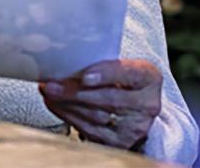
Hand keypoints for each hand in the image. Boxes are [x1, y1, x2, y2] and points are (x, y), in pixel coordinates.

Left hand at [39, 59, 160, 150]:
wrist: (136, 107)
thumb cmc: (124, 80)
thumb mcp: (124, 66)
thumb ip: (105, 63)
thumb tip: (66, 58)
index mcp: (150, 79)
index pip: (131, 74)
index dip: (107, 74)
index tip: (85, 75)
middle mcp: (147, 105)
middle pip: (109, 99)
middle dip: (76, 91)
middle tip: (52, 84)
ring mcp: (134, 127)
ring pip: (96, 116)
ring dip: (67, 104)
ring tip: (49, 93)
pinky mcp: (119, 142)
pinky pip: (89, 130)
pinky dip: (69, 116)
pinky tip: (57, 105)